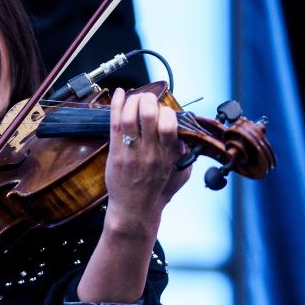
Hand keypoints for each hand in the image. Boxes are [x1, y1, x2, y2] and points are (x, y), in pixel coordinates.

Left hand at [103, 88, 191, 234]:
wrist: (135, 210)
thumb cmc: (158, 191)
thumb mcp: (182, 172)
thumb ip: (186, 152)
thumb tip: (189, 133)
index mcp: (170, 153)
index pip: (170, 122)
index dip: (166, 109)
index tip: (163, 110)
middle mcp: (151, 151)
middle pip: (149, 113)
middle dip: (149, 99)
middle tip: (147, 100)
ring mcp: (132, 151)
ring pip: (129, 116)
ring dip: (132, 101)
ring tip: (135, 99)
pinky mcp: (116, 152)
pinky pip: (114, 123)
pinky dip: (116, 104)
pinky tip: (118, 93)